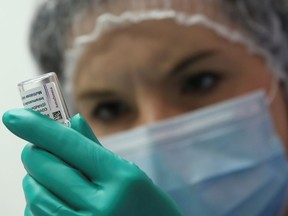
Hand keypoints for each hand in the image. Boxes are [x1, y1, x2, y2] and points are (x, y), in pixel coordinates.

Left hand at [3, 109, 181, 215]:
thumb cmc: (149, 208)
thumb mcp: (131, 175)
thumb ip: (95, 149)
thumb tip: (71, 122)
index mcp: (121, 179)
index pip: (70, 145)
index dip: (39, 127)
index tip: (14, 116)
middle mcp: (102, 205)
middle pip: (47, 168)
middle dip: (36, 152)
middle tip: (39, 148)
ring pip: (36, 195)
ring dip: (34, 178)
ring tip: (46, 174)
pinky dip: (37, 202)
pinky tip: (51, 198)